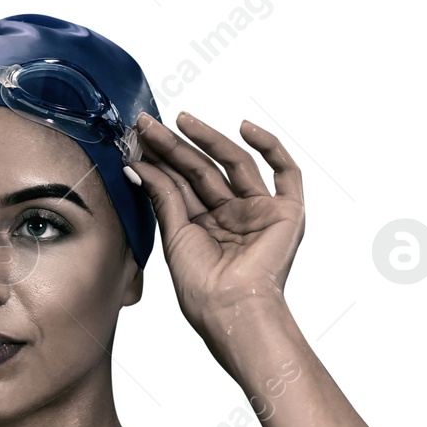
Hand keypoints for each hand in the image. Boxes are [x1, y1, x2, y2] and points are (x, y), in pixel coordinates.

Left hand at [127, 111, 304, 334]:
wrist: (231, 307)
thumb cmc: (202, 287)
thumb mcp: (174, 235)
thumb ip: (163, 197)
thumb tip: (138, 164)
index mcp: (205, 226)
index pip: (181, 183)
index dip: (161, 160)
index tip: (139, 138)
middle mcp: (232, 216)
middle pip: (202, 170)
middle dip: (175, 146)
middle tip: (149, 124)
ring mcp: (260, 212)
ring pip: (234, 164)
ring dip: (208, 140)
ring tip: (181, 119)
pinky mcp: (287, 212)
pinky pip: (285, 172)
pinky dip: (270, 147)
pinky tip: (244, 128)